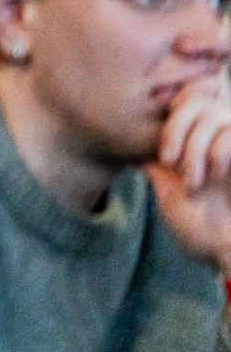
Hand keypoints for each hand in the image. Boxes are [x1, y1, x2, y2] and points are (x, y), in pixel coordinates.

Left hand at [146, 75, 230, 272]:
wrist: (230, 252)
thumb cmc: (200, 231)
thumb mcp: (168, 194)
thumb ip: (155, 168)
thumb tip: (130, 147)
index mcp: (195, 145)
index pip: (180, 101)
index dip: (166, 115)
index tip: (157, 148)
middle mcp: (216, 139)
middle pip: (193, 99)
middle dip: (174, 129)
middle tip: (168, 161)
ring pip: (211, 115)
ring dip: (195, 149)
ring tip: (192, 182)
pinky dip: (219, 151)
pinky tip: (216, 175)